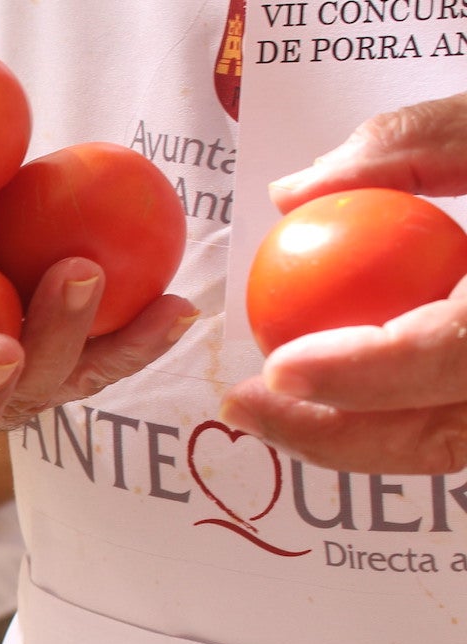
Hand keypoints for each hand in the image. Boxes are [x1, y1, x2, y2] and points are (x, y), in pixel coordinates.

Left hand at [222, 92, 466, 474]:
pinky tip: (335, 393)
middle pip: (446, 436)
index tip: (281, 369)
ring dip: (356, 438)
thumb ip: (417, 147)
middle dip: (335, 436)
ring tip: (275, 406)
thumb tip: (297, 191)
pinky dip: (399, 420)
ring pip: (454, 447)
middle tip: (248, 405)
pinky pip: (464, 426)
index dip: (364, 373)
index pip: (456, 354)